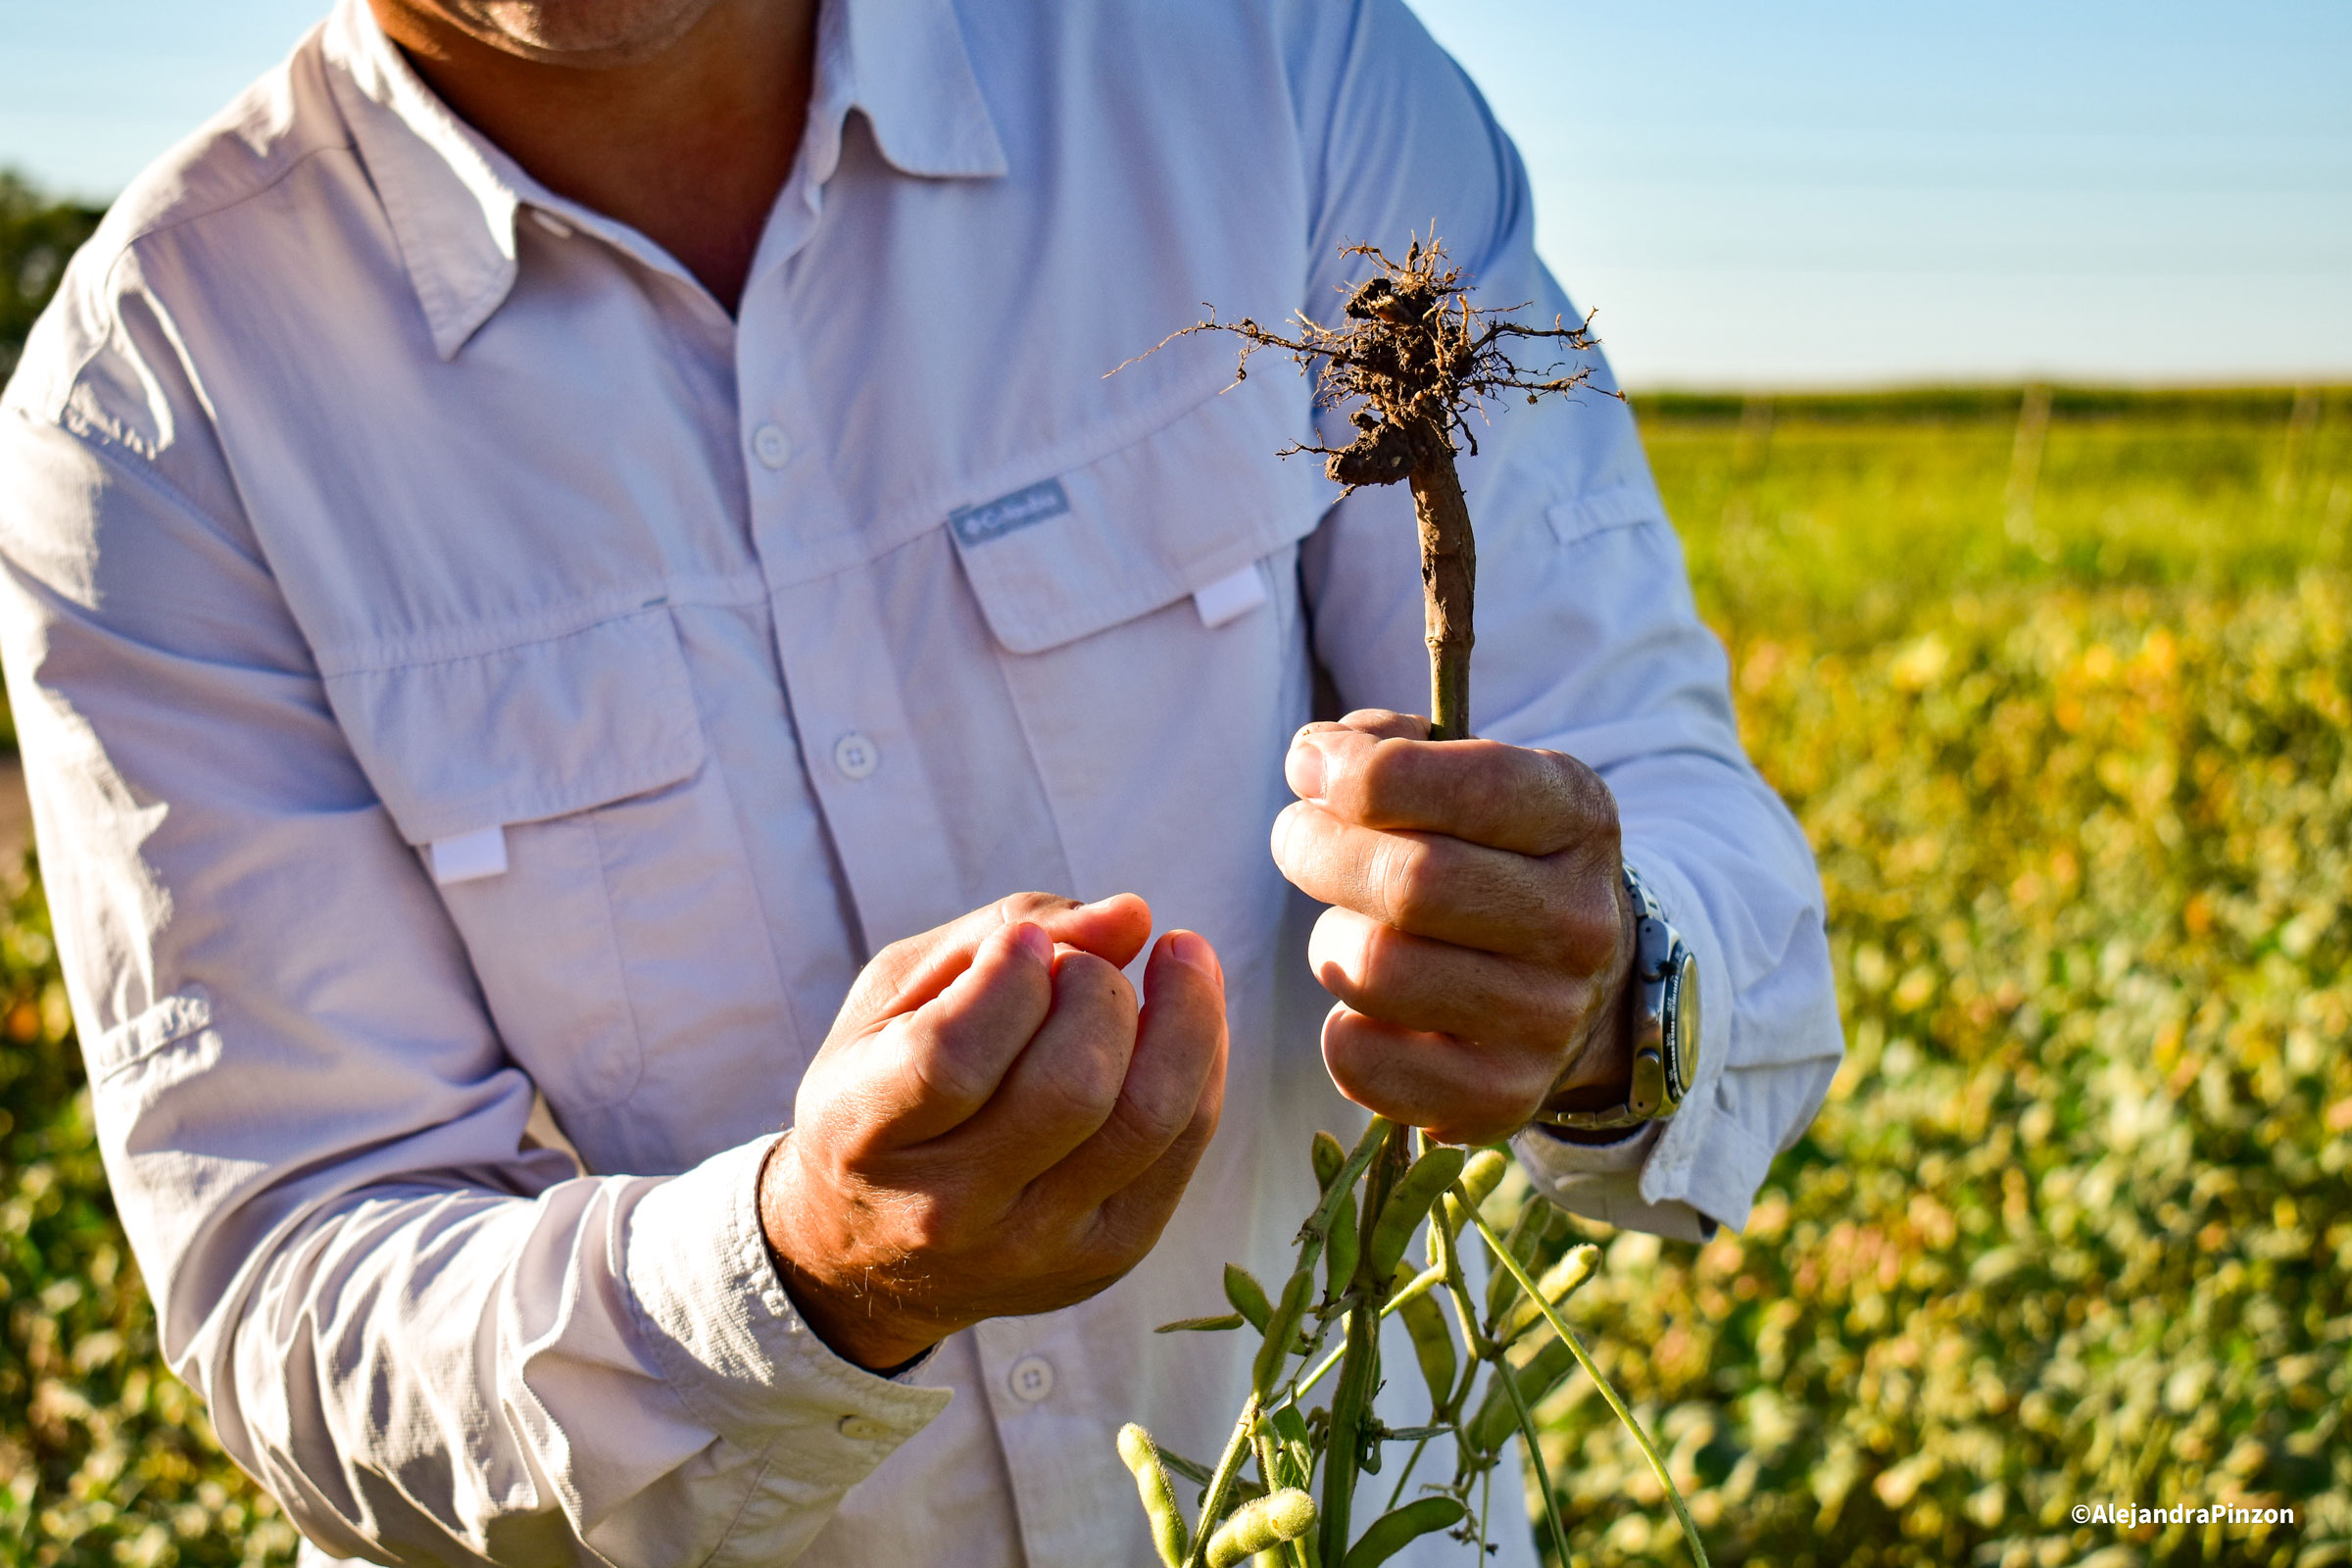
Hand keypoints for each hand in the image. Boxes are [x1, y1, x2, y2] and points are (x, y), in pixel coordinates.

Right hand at [760, 893, 1227, 1369]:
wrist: (876, 1253)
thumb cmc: (885, 1087)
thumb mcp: (897, 996)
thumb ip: (1002, 932)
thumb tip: (1133, 917)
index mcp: (864, 1133)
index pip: (953, 1059)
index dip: (1008, 978)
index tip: (1024, 944)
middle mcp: (948, 1210)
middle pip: (1070, 1087)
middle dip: (1099, 989)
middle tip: (1083, 965)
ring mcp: (1034, 1245)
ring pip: (1147, 1119)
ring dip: (1183, 1016)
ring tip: (1175, 961)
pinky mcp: (1107, 1256)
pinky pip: (1185, 1145)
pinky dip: (1204, 1061)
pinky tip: (1189, 1017)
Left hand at [1270, 711, 1636, 1145]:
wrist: (1581, 991)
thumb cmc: (1493, 862)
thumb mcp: (1475, 778)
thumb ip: (1391, 747)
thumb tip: (1316, 764)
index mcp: (1578, 820)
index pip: (1469, 788)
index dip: (1361, 771)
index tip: (1310, 769)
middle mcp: (1580, 923)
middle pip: (1412, 883)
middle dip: (1318, 850)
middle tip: (1297, 839)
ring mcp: (1548, 1019)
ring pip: (1377, 970)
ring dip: (1331, 940)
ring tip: (1348, 928)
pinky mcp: (1501, 1098)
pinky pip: (1361, 1061)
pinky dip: (1340, 1029)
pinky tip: (1368, 1007)